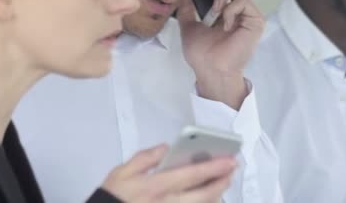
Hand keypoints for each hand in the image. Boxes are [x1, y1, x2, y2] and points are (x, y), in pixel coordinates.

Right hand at [102, 144, 235, 202]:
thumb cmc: (113, 197)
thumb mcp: (121, 173)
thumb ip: (144, 159)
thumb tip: (164, 148)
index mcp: (157, 186)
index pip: (192, 175)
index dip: (214, 167)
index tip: (230, 160)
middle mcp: (168, 202)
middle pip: (204, 195)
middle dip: (221, 182)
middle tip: (232, 171)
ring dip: (215, 195)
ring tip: (222, 183)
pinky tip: (207, 198)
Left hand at [176, 0, 264, 109]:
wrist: (210, 70)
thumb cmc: (202, 54)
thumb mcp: (189, 26)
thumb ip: (187, 9)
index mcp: (226, 9)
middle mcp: (240, 9)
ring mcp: (249, 14)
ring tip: (214, 10)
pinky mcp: (256, 20)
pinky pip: (244, 2)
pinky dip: (230, 10)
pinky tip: (224, 25)